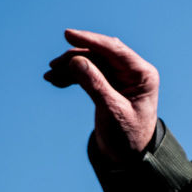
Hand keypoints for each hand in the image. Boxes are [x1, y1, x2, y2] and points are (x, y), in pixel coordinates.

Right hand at [44, 29, 159, 161]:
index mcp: (142, 74)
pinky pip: (89, 74)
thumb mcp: (111, 110)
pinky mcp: (110, 85)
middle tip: (53, 65)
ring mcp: (121, 78)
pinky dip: (73, 76)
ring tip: (50, 76)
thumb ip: (95, 84)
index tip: (68, 34)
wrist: (128, 157)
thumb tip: (76, 60)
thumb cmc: (127, 136)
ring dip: (70, 67)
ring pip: (92, 63)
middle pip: (100, 54)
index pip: (114, 49)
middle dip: (76, 57)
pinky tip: (56, 81)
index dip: (90, 40)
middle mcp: (133, 72)